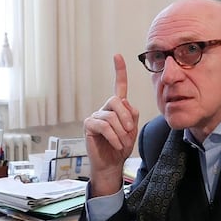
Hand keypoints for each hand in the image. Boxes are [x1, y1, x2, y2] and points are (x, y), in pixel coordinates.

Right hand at [84, 54, 139, 196]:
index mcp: (117, 107)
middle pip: (116, 100)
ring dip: (121, 133)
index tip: (117, 56)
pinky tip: (116, 145)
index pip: (119, 86)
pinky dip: (114, 138)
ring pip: (111, 117)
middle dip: (126, 117)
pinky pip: (104, 126)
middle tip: (129, 131)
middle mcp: (105, 108)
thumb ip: (132, 114)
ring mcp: (95, 116)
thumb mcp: (132, 130)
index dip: (119, 71)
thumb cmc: (121, 147)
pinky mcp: (88, 126)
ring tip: (122, 143)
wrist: (112, 164)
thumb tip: (124, 104)